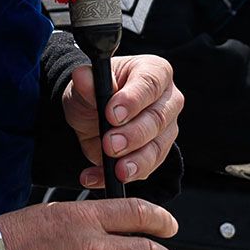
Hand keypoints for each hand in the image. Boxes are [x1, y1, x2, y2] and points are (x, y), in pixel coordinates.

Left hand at [61, 52, 183, 189]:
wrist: (89, 117)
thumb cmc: (95, 93)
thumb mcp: (84, 86)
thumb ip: (85, 83)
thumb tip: (82, 76)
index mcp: (154, 73)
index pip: (151, 83)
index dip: (133, 100)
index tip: (111, 114)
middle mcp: (167, 101)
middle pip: (158, 119)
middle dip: (133, 135)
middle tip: (110, 144)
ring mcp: (166, 130)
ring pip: (157, 149)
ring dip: (134, 162)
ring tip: (114, 169)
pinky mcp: (157, 156)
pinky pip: (143, 170)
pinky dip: (114, 176)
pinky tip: (95, 176)